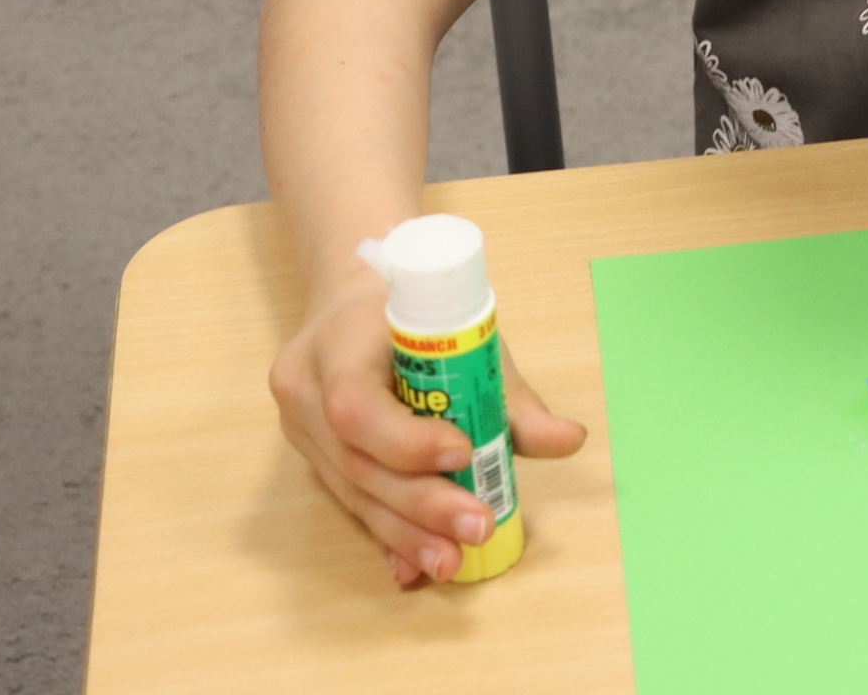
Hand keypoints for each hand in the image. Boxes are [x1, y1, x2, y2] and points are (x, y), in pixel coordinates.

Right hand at [269, 274, 587, 587]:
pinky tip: (415, 566)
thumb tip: (568, 440)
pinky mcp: (311, 457)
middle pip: (357, 461)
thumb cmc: (410, 313)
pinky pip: (348, 501)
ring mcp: (300, 428)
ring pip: (351, 491)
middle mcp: (305, 389)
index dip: (406, 440)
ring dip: (406, 532)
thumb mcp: (461, 335)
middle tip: (475, 527)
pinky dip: (387, 533)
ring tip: (453, 561)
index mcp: (337, 343)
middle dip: (420, 502)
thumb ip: (510, 395)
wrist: (349, 302)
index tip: (463, 452)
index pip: (355, 403)